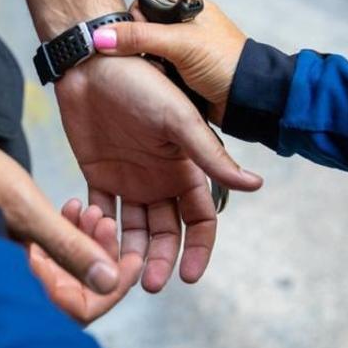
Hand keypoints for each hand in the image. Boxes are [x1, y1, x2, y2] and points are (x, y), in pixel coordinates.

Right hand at [30, 199, 142, 323]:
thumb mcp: (26, 212)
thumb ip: (68, 248)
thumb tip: (109, 281)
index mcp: (18, 289)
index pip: (81, 310)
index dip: (113, 289)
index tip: (134, 261)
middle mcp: (22, 282)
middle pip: (80, 286)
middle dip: (101, 253)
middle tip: (107, 224)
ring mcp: (22, 264)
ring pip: (70, 262)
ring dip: (89, 236)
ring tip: (92, 211)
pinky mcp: (19, 243)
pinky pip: (56, 245)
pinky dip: (71, 227)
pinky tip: (74, 206)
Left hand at [54, 56, 261, 292]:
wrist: (92, 63)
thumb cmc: (140, 82)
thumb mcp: (179, 120)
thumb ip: (211, 156)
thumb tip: (255, 186)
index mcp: (185, 168)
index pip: (200, 219)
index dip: (199, 249)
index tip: (188, 276)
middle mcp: (160, 178)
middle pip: (168, 232)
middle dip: (162, 259)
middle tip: (151, 284)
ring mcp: (129, 179)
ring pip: (135, 229)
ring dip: (132, 252)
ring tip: (121, 272)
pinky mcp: (98, 175)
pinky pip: (100, 212)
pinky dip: (98, 229)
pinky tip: (95, 240)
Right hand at [92, 0, 247, 124]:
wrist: (250, 99)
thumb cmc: (226, 63)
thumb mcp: (180, 45)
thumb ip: (140, 37)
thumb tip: (102, 36)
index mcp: (186, 8)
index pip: (144, 4)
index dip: (135, 21)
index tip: (136, 39)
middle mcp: (183, 27)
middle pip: (142, 32)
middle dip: (140, 49)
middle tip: (150, 62)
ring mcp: (183, 52)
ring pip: (147, 56)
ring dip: (149, 68)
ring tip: (159, 76)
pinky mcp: (183, 74)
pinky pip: (157, 74)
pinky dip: (156, 82)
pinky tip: (161, 88)